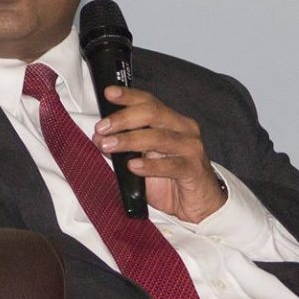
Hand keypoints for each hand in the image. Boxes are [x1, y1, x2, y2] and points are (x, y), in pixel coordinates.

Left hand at [93, 86, 226, 221]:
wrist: (200, 205)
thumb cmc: (170, 180)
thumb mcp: (144, 160)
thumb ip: (124, 147)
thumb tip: (99, 138)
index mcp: (172, 122)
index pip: (149, 102)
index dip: (129, 96)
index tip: (108, 93)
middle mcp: (184, 129)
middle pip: (153, 113)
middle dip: (124, 118)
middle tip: (102, 127)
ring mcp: (191, 149)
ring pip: (159, 138)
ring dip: (130, 140)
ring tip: (108, 146)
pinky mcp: (194, 170)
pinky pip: (171, 165)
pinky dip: (150, 165)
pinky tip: (133, 166)